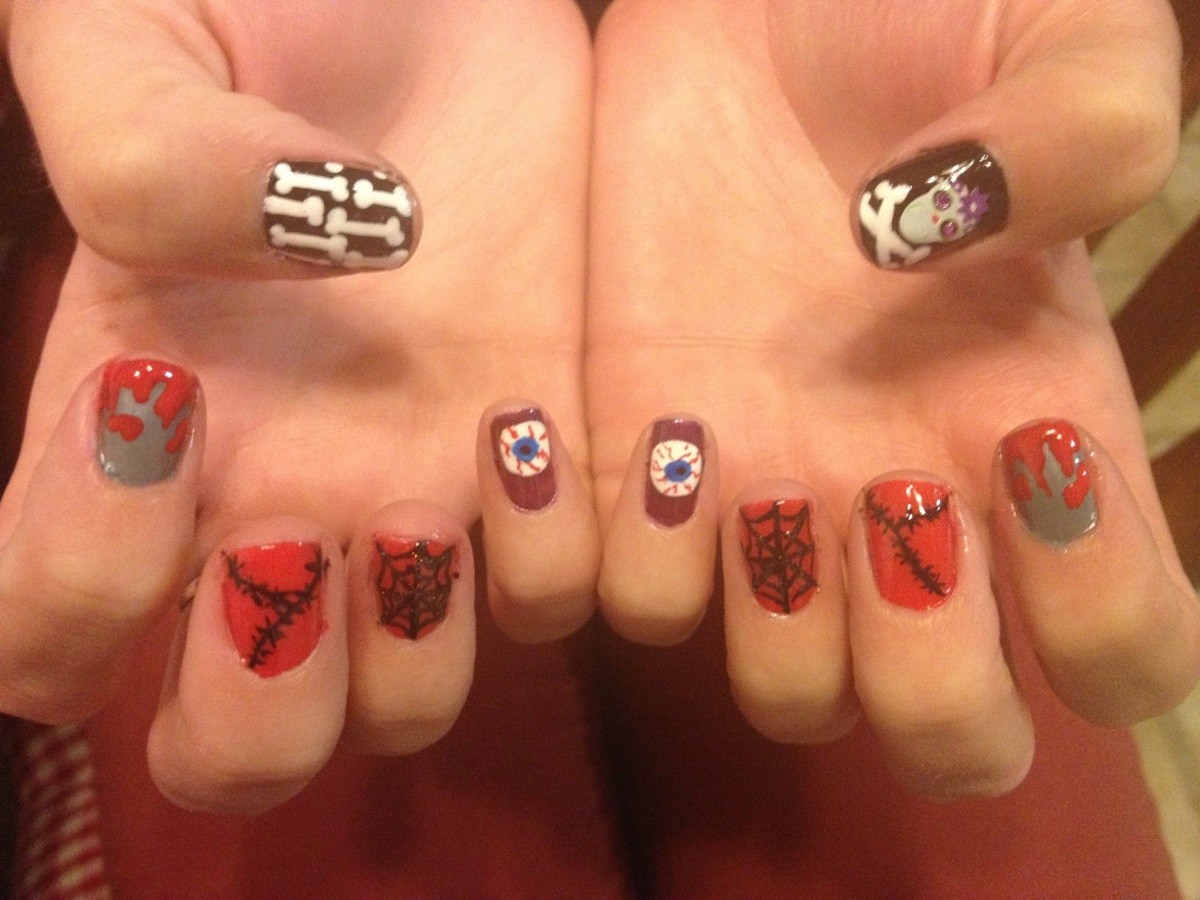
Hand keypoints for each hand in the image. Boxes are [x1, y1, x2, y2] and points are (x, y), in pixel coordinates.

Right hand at [0, 0, 598, 812]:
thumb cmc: (263, 0)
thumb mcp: (136, 39)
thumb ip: (141, 153)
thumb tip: (304, 245)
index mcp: (132, 428)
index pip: (43, 633)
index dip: (72, 595)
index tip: (154, 417)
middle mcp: (269, 496)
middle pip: (239, 742)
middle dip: (263, 705)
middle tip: (301, 523)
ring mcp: (415, 492)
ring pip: (409, 702)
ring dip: (420, 644)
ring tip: (438, 477)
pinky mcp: (540, 458)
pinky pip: (557, 600)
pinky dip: (554, 560)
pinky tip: (536, 427)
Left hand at [587, 0, 1198, 796]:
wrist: (751, 5)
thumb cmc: (922, 14)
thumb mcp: (1066, 37)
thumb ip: (1088, 136)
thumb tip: (949, 239)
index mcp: (1037, 428)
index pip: (1123, 648)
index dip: (1102, 623)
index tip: (1031, 468)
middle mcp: (907, 495)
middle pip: (947, 729)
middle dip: (930, 692)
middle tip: (886, 502)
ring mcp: (767, 494)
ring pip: (786, 692)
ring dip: (772, 628)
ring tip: (746, 451)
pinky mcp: (637, 462)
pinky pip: (630, 602)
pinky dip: (633, 560)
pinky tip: (644, 433)